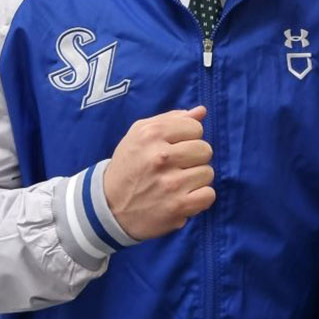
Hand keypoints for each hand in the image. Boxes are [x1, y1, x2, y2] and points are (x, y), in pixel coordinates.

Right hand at [103, 106, 215, 240]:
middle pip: (205, 150)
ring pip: (208, 172)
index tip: (175, 148)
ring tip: (178, 182)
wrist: (109, 206)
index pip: (196, 128)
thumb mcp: (140, 134)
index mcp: (152, 133)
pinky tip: (184, 197)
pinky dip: (200, 198)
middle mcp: (161, 156)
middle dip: (194, 158)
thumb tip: (201, 111)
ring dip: (196, 179)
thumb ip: (172, 119)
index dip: (188, 138)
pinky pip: (209, 195)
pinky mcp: (177, 206)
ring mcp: (170, 183)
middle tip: (176, 167)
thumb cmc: (129, 165)